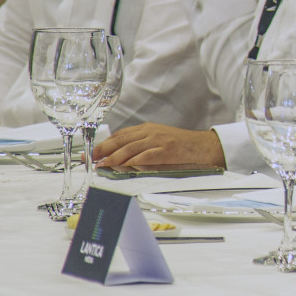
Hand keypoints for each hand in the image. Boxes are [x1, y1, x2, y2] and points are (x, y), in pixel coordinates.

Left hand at [93, 124, 225, 169]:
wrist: (205, 147)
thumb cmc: (183, 147)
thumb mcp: (160, 140)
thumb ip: (142, 146)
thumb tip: (121, 158)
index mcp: (147, 129)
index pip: (120, 135)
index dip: (104, 143)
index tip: (92, 152)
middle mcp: (150, 132)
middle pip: (121, 140)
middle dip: (103, 149)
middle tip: (90, 158)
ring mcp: (158, 140)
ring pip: (129, 148)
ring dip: (113, 157)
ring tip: (101, 165)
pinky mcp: (166, 151)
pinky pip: (144, 156)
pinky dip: (131, 161)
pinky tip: (122, 166)